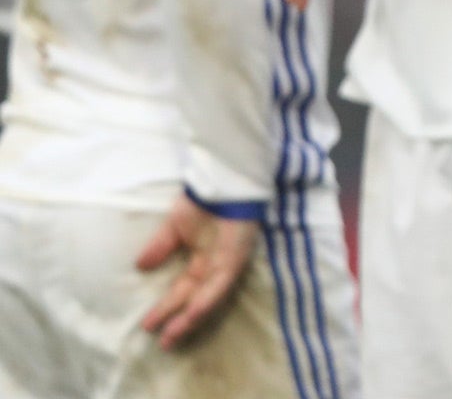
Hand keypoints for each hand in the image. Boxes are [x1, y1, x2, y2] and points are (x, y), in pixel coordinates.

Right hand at [136, 196, 257, 349]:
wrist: (221, 181)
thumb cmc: (202, 200)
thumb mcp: (174, 227)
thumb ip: (160, 247)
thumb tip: (140, 266)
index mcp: (201, 258)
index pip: (183, 290)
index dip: (167, 308)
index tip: (148, 325)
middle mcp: (214, 265)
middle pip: (195, 300)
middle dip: (179, 322)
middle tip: (163, 344)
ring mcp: (226, 264)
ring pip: (209, 298)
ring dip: (191, 318)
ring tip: (173, 337)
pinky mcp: (236, 259)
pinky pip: (221, 285)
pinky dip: (207, 300)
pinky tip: (193, 315)